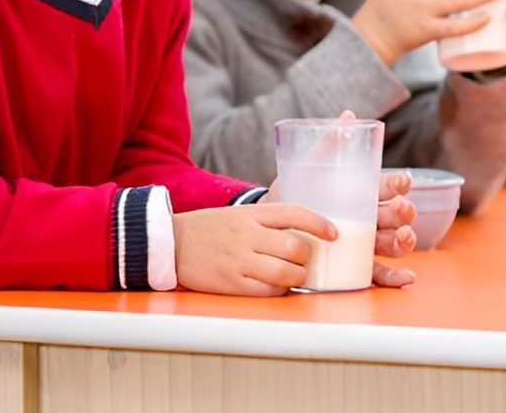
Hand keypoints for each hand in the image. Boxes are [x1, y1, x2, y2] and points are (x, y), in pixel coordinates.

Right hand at [172, 203, 334, 295]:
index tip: (333, 233)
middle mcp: (248, 235)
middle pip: (295, 247)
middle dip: (307, 258)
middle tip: (304, 260)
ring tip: (294, 276)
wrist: (172, 243)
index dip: (319, 223)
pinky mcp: (231, 282)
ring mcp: (239, 259)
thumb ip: (267, 220)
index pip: (294, 213)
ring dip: (297, 277)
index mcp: (251, 214)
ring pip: (284, 273)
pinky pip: (267, 291)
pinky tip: (276, 287)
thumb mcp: (239, 214)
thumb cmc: (210, 229)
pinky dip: (279, 291)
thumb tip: (303, 231)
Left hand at [262, 112, 416, 288]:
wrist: (272, 220)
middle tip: (399, 208)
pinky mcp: (353, 263)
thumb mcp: (310, 164)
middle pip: (395, 215)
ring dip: (405, 240)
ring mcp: (363, 241)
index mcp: (363, 191)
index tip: (402, 181)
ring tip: (405, 237)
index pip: (387, 187)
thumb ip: (330, 142)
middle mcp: (369, 216)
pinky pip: (378, 272)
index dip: (398, 184)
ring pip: (392, 242)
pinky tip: (406, 279)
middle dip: (404, 211)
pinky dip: (395, 277)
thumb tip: (348, 116)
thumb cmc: (296, 189)